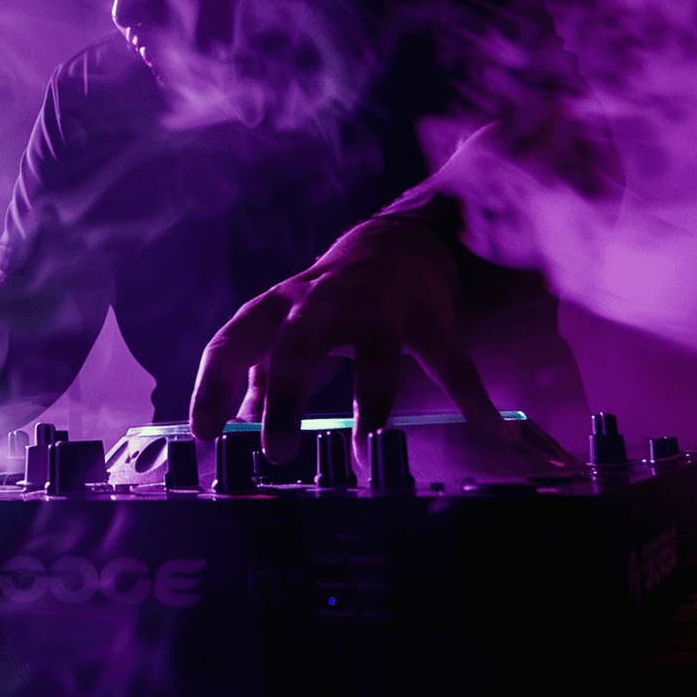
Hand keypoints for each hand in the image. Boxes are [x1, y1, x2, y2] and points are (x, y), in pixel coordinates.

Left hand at [189, 214, 513, 469]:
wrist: (395, 243)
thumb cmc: (325, 297)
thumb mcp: (283, 325)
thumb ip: (255, 371)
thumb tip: (231, 419)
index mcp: (280, 306)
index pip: (235, 340)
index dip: (214, 384)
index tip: (204, 431)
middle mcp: (323, 302)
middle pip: (298, 343)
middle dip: (286, 395)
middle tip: (276, 450)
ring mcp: (378, 309)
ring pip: (375, 354)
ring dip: (370, 403)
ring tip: (367, 452)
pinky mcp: (427, 321)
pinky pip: (450, 363)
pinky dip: (473, 399)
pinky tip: (492, 431)